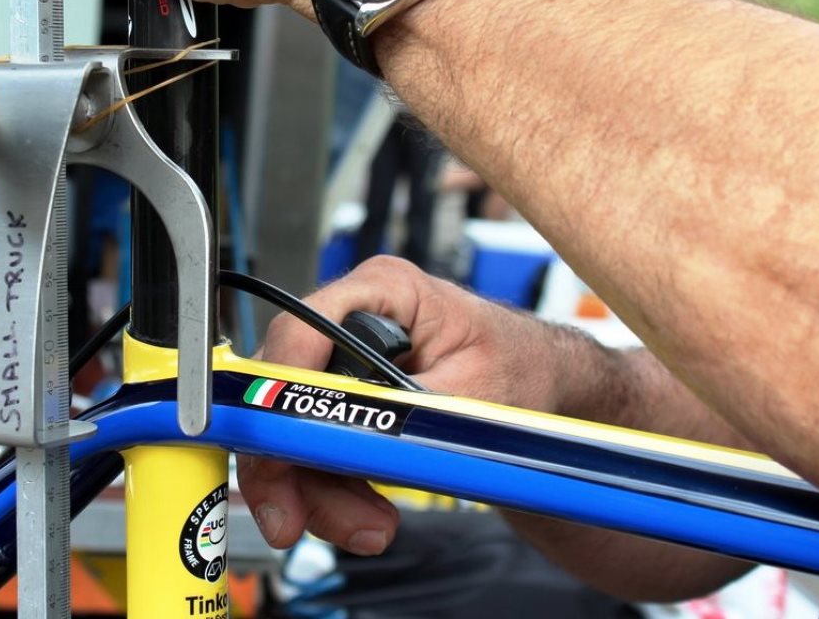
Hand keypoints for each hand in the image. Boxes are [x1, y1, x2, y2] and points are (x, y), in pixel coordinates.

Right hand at [238, 256, 575, 556]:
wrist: (542, 389)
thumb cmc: (521, 370)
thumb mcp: (476, 394)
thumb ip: (409, 412)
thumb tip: (351, 433)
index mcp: (385, 289)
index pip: (301, 329)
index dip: (277, 390)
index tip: (279, 452)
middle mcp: (352, 317)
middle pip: (281, 390)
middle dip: (290, 464)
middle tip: (296, 520)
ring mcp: (343, 359)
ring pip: (292, 431)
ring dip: (316, 492)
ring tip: (369, 528)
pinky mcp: (343, 397)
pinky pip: (312, 449)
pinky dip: (330, 492)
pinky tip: (367, 517)